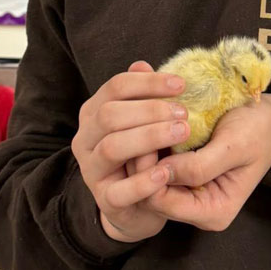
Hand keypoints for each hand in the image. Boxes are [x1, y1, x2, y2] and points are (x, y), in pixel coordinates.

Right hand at [71, 60, 187, 243]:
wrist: (137, 205)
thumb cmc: (144, 154)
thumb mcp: (143, 122)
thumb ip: (142, 96)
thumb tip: (142, 64)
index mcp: (94, 113)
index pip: (116, 87)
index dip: (149, 83)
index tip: (182, 84)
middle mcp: (86, 139)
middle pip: (110, 115)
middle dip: (150, 110)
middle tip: (184, 112)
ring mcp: (92, 170)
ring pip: (111, 147)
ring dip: (149, 137)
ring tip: (181, 133)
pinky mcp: (105, 200)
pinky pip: (120, 190)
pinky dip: (143, 181)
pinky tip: (166, 172)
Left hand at [146, 95, 270, 231]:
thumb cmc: (257, 131)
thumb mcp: (233, 147)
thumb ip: (199, 166)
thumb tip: (160, 172)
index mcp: (213, 212)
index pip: (162, 203)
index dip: (148, 173)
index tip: (145, 139)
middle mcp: (198, 210)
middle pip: (151, 195)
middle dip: (142, 164)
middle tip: (136, 128)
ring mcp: (189, 194)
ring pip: (150, 181)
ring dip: (144, 155)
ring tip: (141, 125)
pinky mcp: (184, 178)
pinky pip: (157, 169)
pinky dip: (151, 150)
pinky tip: (149, 127)